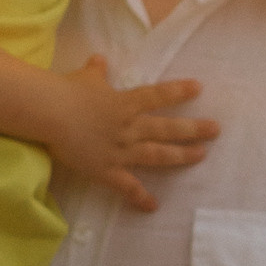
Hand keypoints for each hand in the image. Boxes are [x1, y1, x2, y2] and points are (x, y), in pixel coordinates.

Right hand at [41, 57, 216, 210]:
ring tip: (201, 155)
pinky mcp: (106, 170)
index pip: (158, 96)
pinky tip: (153, 206)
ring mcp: (120, 150)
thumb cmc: (66, 92)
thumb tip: (99, 59)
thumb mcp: (85, 77)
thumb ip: (96, 70)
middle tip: (215, 130)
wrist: (50, 113)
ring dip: (180, 155)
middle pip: (167, 128)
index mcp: (125, 103)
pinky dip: (140, 197)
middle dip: (194, 129)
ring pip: (157, 154)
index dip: (179, 92)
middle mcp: (129, 127)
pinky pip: (127, 186)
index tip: (199, 88)